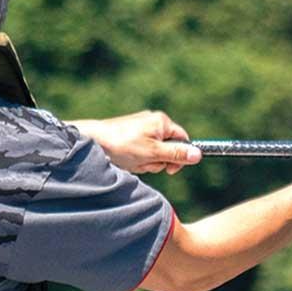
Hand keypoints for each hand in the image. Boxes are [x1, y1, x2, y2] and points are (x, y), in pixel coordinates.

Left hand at [69, 110, 200, 173]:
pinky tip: (127, 160)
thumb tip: (198, 155)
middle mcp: (153, 122)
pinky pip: (142, 152)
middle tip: (145, 162)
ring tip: (132, 160)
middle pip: (169, 148)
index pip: (183, 140)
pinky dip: (137, 160)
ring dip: (147, 162)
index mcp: (162, 122)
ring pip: (155, 153)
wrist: (93, 142)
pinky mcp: (131, 136)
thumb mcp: (154, 153)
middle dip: (159, 161)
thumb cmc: (123, 145)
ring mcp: (141, 129)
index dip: (180, 157)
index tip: (170, 169)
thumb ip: (177, 154)